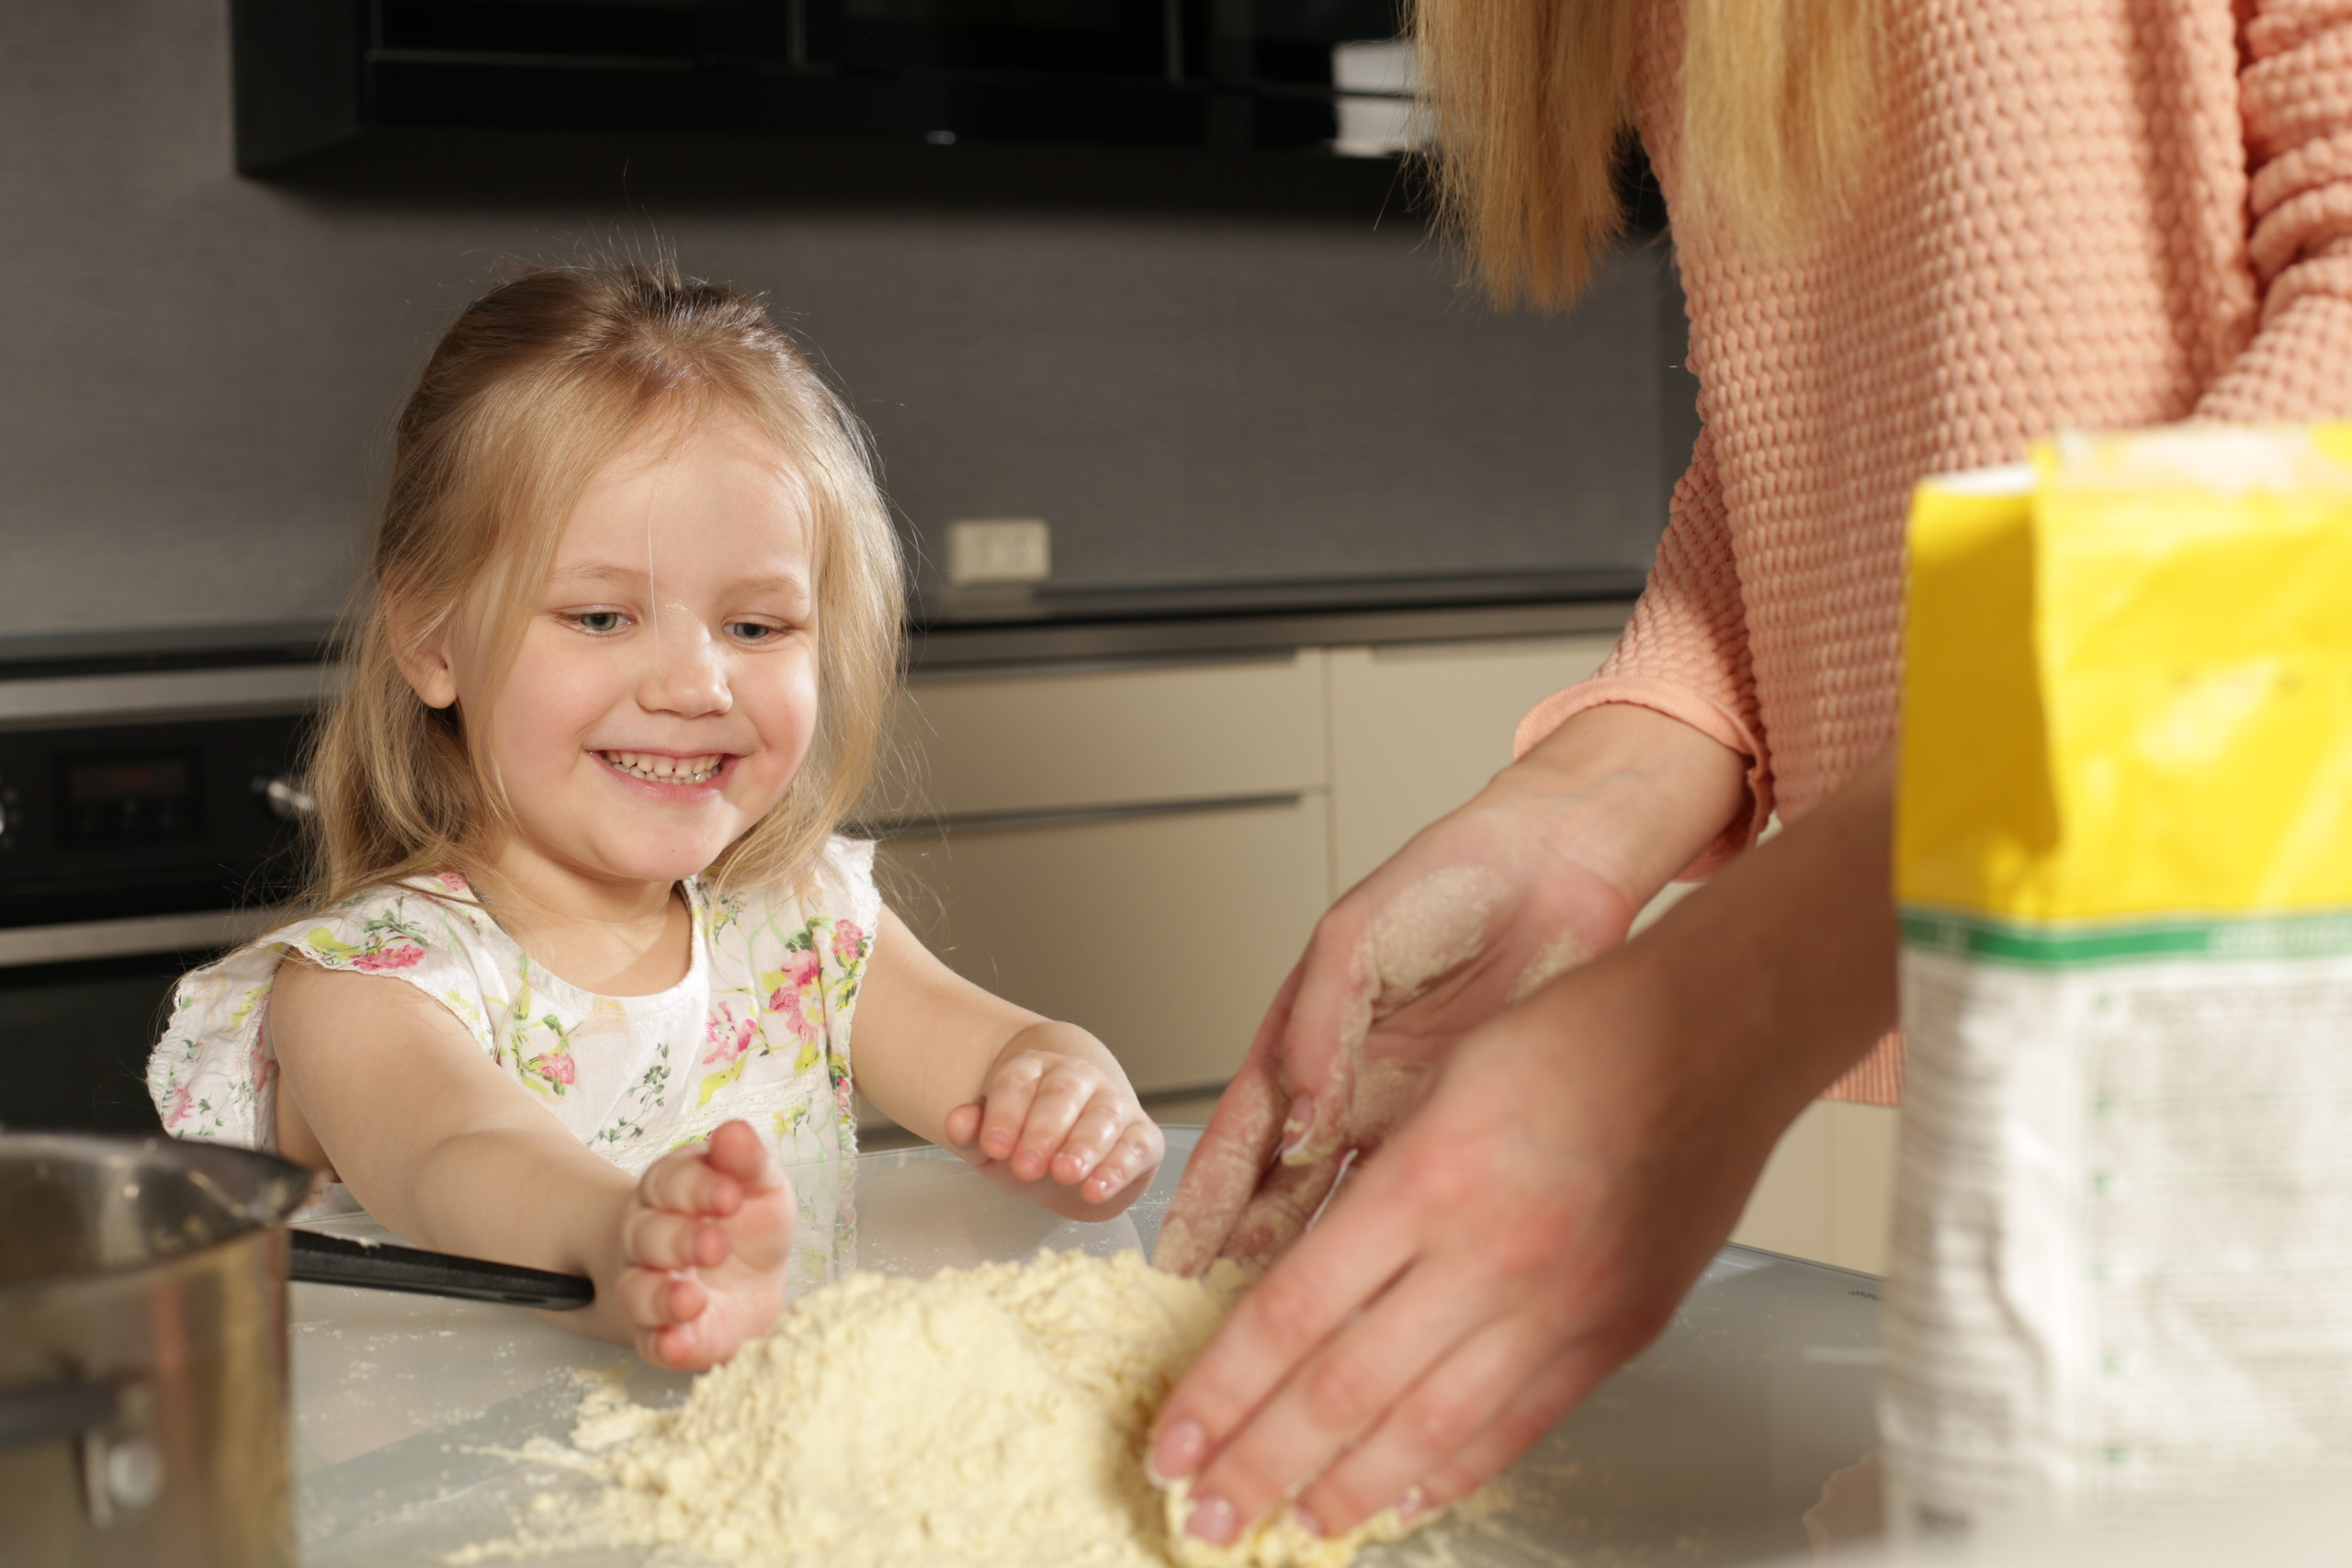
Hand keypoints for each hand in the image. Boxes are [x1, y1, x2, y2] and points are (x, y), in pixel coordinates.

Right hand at [614, 1119, 795, 1370]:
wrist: (748, 1278)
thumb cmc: (747, 1221)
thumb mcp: (759, 1184)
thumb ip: (747, 1161)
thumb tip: (734, 1131)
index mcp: (669, 1190)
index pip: (669, 1181)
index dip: (696, 1188)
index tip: (730, 1195)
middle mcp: (648, 1238)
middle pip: (647, 1236)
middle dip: (679, 1240)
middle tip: (714, 1245)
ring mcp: (650, 1287)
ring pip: (637, 1291)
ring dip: (662, 1297)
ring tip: (693, 1299)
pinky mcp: (662, 1333)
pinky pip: (650, 1342)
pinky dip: (662, 1345)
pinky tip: (679, 1344)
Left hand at [943, 1043, 1166, 1219]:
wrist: (1070, 1161)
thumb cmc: (1027, 1146)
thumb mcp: (993, 1145)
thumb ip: (974, 1133)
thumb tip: (955, 1122)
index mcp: (1035, 1070)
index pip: (1017, 1082)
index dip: (1004, 1113)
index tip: (992, 1146)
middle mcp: (1078, 1078)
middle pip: (1061, 1094)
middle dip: (1042, 1131)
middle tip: (1026, 1165)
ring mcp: (1114, 1103)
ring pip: (1103, 1115)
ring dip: (1083, 1145)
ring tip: (1065, 1173)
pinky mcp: (1143, 1137)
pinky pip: (1136, 1146)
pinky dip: (1118, 1168)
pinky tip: (1097, 1189)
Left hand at [1146, 754, 1898, 1546]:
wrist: (1716, 1034)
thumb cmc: (1575, 1034)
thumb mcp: (1437, 1082)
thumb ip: (1369, 1188)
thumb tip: (1301, 1284)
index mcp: (1429, 1179)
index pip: (1292, 1316)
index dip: (1221, 1394)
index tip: (1172, 1441)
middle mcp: (1490, 1255)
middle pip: (1344, 1391)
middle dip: (1258, 1464)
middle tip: (1200, 1514)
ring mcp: (1559, 1306)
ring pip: (1427, 1430)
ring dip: (1343, 1489)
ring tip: (1287, 1525)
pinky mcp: (1615, 1332)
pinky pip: (1517, 1425)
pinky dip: (1450, 1473)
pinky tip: (1402, 1500)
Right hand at [1152, 706, 1744, 1277]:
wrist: (1556, 870)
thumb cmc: (1446, 882)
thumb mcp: (1355, 944)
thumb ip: (1318, 1032)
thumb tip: (1295, 1123)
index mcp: (1301, 1039)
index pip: (1238, 1138)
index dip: (1203, 1201)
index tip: (1173, 1262)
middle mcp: (1346, 1089)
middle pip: (1282, 1190)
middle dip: (1247, 1255)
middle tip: (1219, 1322)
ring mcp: (1408, 1115)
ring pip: (1351, 1208)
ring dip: (1321, 1263)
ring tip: (1293, 1324)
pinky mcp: (1471, 1126)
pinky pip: (1427, 1199)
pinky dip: (1405, 1245)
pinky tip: (1391, 1290)